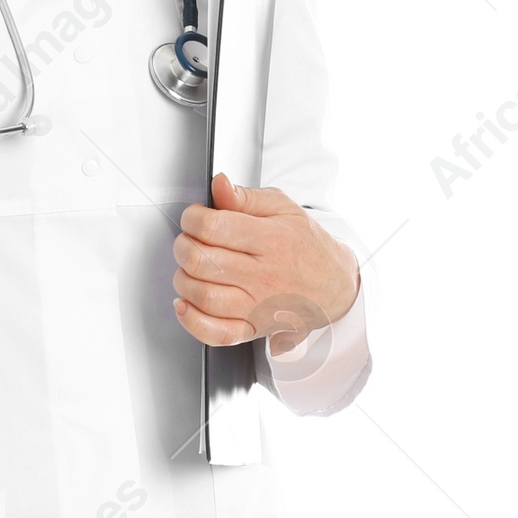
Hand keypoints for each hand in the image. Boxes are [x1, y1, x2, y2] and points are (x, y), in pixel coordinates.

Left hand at [172, 172, 359, 349]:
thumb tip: (219, 185)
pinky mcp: (252, 328)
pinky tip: (186, 304)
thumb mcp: (284, 209)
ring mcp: (257, 305)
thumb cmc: (307, 247)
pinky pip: (215, 332)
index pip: (213, 227)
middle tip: (189, 241)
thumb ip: (246, 197)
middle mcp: (263, 275)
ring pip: (202, 295)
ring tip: (191, 268)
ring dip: (183, 279)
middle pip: (201, 261)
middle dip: (183, 246)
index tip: (193, 218)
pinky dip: (191, 320)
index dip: (192, 219)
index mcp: (271, 239)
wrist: (335, 286)